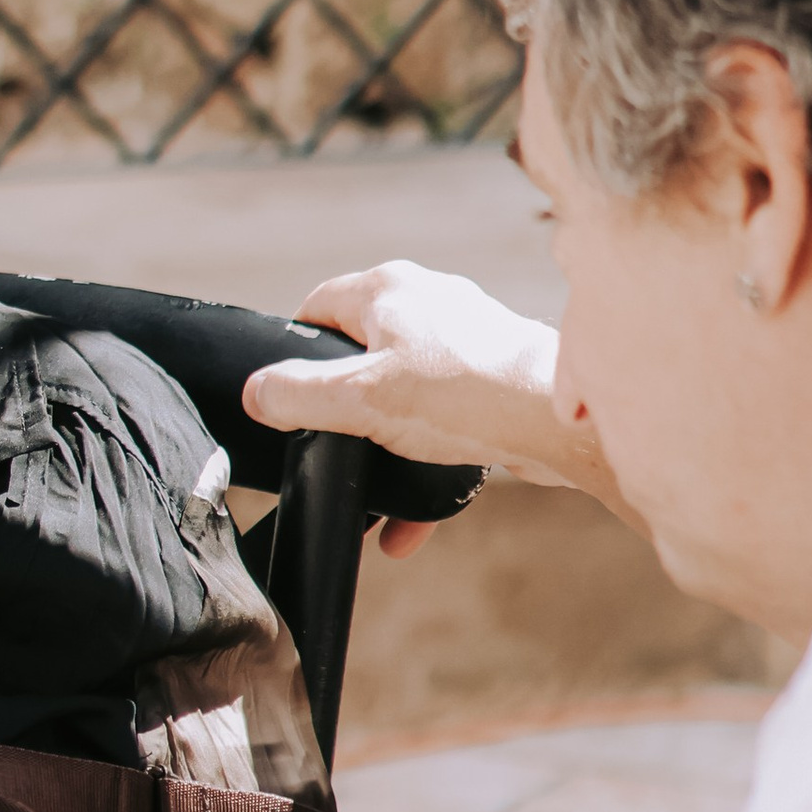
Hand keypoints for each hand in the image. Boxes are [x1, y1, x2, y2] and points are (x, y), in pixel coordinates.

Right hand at [240, 260, 626, 521]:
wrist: (556, 421)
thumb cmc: (464, 394)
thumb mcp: (359, 397)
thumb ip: (297, 395)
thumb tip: (256, 392)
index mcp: (388, 289)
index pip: (318, 306)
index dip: (296, 351)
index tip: (288, 396)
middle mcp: (428, 302)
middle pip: (362, 353)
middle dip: (345, 410)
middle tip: (332, 447)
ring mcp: (466, 339)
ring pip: (406, 395)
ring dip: (386, 448)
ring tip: (374, 493)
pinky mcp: (494, 379)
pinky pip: (444, 425)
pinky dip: (424, 467)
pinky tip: (410, 523)